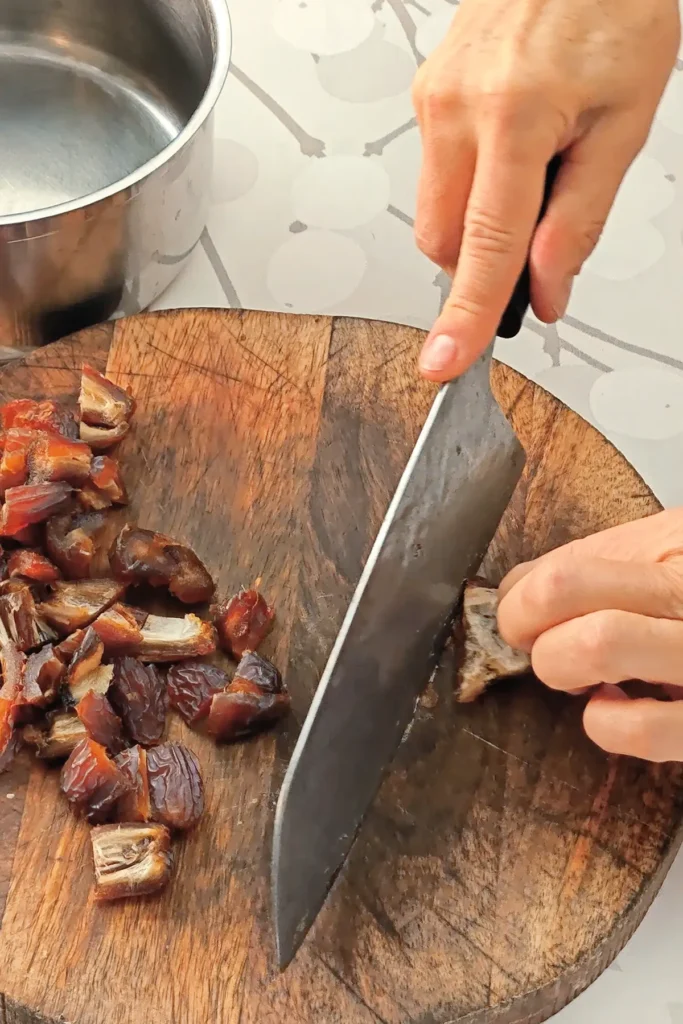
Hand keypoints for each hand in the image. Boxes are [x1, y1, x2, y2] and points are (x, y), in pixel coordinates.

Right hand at [412, 0, 678, 380]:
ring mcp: (434, 95)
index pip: (486, 245)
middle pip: (441, 240)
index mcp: (514, 113)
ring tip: (535, 166)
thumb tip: (547, 290)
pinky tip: (513, 144)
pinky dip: (471, 185)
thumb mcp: (625, 123)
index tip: (445, 361)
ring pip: (433, 209)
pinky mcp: (427, 90)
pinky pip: (435, 170)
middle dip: (480, 263)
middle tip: (537, 237)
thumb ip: (580, 220)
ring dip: (477, 221)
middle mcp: (457, 104)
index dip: (466, 314)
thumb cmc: (615, 9)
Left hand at [497, 510, 682, 761]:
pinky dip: (608, 724)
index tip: (517, 612)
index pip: (566, 572)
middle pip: (572, 600)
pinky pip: (647, 731)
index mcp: (679, 550)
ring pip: (600, 646)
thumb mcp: (669, 544)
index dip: (520, 600)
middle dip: (532, 634)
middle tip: (538, 641)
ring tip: (576, 670)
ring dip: (562, 667)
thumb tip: (516, 589)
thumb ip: (595, 560)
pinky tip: (615, 707)